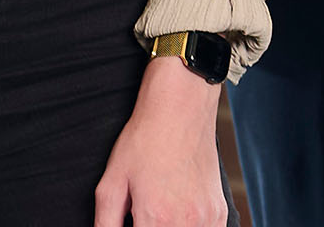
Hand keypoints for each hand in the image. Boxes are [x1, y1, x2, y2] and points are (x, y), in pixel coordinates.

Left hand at [90, 53, 226, 225]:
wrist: (180, 109)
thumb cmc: (146, 140)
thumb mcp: (111, 182)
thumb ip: (105, 223)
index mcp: (156, 218)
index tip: (132, 222)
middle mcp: (186, 222)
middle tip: (140, 216)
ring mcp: (207, 218)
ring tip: (159, 212)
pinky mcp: (219, 211)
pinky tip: (176, 214)